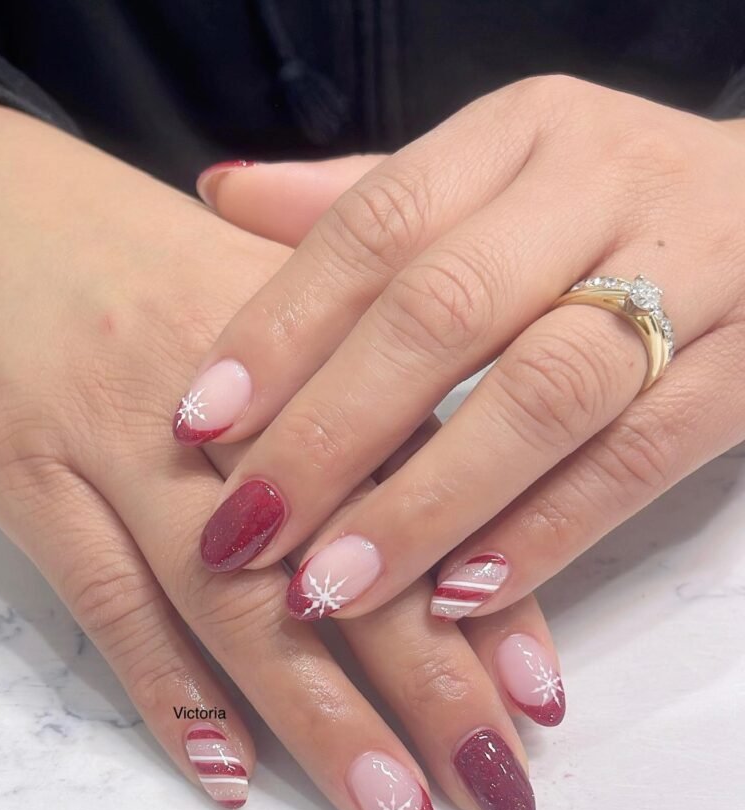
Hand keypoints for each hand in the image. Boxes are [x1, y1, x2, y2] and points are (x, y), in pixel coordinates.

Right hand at [0, 105, 560, 809]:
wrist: (1, 217)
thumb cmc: (161, 270)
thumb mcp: (280, 301)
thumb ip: (375, 391)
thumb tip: (476, 507)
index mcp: (309, 346)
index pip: (418, 485)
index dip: (485, 593)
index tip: (538, 698)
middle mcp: (231, 407)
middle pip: (338, 553)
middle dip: (423, 679)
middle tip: (488, 783)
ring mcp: (123, 447)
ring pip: (230, 598)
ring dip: (315, 712)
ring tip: (389, 804)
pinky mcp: (35, 481)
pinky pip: (109, 604)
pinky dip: (169, 692)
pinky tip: (230, 775)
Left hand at [182, 76, 744, 622]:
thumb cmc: (608, 202)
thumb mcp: (500, 171)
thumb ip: (368, 197)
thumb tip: (219, 195)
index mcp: (520, 133)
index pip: (375, 225)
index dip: (280, 328)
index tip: (200, 423)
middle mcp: (600, 189)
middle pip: (443, 312)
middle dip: (333, 432)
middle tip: (246, 532)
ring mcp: (691, 277)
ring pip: (540, 395)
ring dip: (428, 501)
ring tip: (335, 588)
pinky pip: (638, 460)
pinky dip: (546, 531)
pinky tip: (462, 595)